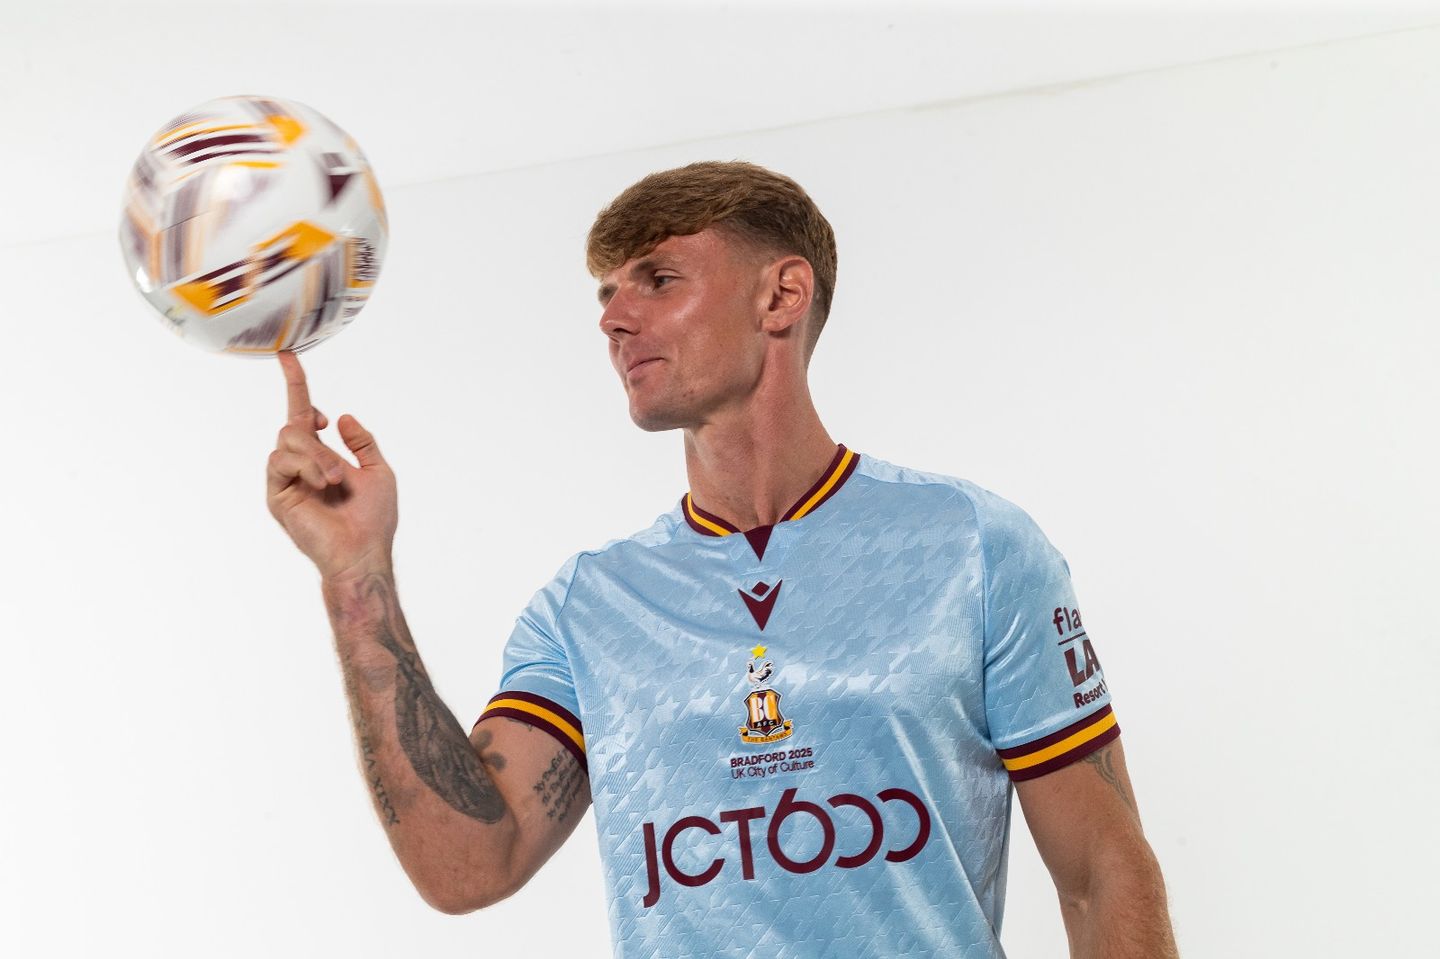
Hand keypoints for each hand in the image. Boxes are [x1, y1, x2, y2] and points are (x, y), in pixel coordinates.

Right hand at [265, 350, 398, 580]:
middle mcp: (300, 463)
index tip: (287, 355)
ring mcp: (286, 479)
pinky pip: (280, 461)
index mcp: (322, 455)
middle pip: (292, 424)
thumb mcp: (378, 471)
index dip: (296, 384)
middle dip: (317, 439)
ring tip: (335, 481)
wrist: (363, 552)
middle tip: (340, 471)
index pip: (302, 412)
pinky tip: (322, 485)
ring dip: (317, 456)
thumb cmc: (373, 519)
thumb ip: (362, 443)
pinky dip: (305, 467)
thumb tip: (342, 416)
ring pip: (287, 440)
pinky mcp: (277, 494)